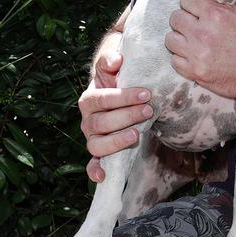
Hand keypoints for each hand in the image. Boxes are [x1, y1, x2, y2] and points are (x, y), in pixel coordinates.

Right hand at [76, 44, 152, 181]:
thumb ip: (110, 60)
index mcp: (89, 100)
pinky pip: (93, 164)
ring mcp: (92, 138)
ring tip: (137, 134)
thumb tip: (115, 60)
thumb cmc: (117, 81)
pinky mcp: (99, 153)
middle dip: (126, 117)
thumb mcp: (114, 67)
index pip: (102, 99)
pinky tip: (103, 176)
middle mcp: (87, 121)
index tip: (146, 94)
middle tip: (148, 110)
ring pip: (97, 144)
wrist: (119, 95)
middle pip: (101, 123)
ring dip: (116, 141)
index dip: (123, 97)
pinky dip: (95, 171)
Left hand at [165, 0, 235, 98]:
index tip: (201, 9)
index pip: (186, 0)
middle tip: (197, 24)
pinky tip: (195, 54)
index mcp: (215, 15)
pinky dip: (182, 58)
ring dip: (181, 38)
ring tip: (194, 39)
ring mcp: (196, 55)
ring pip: (170, 39)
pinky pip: (174, 60)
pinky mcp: (195, 72)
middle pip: (174, 18)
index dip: (194, 3)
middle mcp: (202, 34)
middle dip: (185, 19)